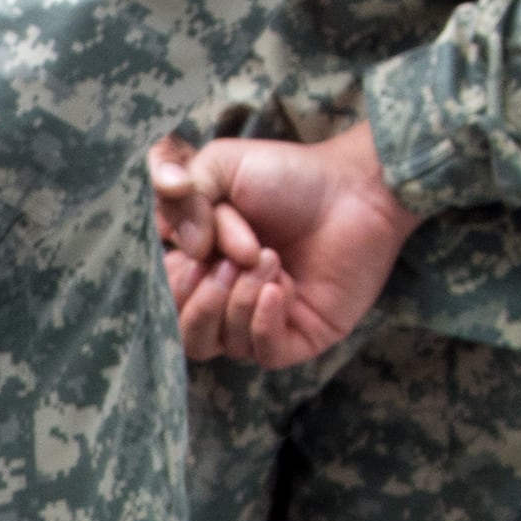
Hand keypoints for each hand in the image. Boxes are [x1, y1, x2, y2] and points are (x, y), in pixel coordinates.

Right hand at [157, 119, 416, 370]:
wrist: (356, 187)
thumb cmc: (290, 176)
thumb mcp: (218, 166)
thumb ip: (178, 197)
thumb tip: (184, 249)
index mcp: (202, 266)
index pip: (165, 300)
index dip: (173, 282)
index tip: (197, 249)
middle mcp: (227, 299)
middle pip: (182, 333)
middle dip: (201, 296)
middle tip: (233, 258)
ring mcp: (262, 322)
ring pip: (218, 344)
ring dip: (236, 301)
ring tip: (269, 259)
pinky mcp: (300, 337)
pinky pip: (263, 354)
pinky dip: (262, 323)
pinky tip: (279, 289)